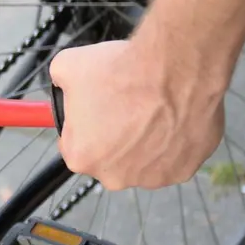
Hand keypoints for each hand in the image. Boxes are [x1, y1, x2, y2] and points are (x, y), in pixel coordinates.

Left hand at [48, 38, 228, 190]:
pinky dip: (174, 140)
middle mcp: (114, 177)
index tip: (95, 109)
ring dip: (146, 139)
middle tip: (126, 105)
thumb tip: (63, 83)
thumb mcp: (67, 66)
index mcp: (81, 158)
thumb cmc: (121, 70)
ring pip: (143, 160)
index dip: (84, 124)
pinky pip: (174, 157)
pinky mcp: (183, 170)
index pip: (75, 145)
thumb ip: (60, 83)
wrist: (175, 68)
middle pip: (109, 158)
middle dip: (115, 135)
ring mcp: (152, 178)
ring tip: (152, 108)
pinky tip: (174, 116)